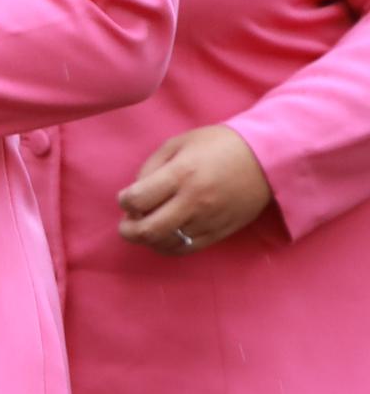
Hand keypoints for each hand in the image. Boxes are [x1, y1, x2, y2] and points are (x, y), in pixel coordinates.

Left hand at [119, 125, 273, 255]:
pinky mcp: (221, 232)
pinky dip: (169, 246)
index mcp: (181, 175)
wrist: (267, 158)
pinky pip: (187, 249)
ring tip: (147, 227)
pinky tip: (165, 236)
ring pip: (166, 243)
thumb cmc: (218, 145)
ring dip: (149, 239)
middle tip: (126, 224)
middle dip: (128, 230)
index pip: (137, 200)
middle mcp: (194, 201)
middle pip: (148, 230)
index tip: (128, 197)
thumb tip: (134, 195)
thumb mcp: (179, 144)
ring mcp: (208, 220)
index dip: (125, 201)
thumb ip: (151, 168)